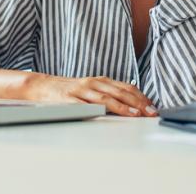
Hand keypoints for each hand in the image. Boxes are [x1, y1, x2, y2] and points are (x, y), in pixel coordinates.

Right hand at [30, 74, 157, 116]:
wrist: (41, 86)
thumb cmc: (69, 91)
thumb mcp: (91, 90)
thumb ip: (108, 95)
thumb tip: (131, 105)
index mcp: (101, 81)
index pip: (126, 88)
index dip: (141, 97)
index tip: (153, 107)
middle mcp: (93, 83)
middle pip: (120, 92)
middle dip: (138, 103)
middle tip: (151, 112)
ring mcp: (81, 91)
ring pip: (106, 98)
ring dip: (123, 107)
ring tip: (136, 114)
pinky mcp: (69, 100)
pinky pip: (85, 105)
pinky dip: (97, 110)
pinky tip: (107, 115)